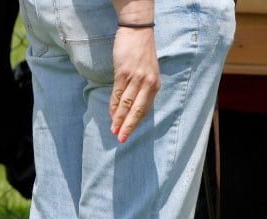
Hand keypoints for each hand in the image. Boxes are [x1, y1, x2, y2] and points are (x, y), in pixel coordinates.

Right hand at [110, 26, 159, 142]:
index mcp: (155, 86)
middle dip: (129, 126)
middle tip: (122, 139)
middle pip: (138, 110)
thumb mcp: (147, 72)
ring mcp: (136, 78)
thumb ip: (142, 87)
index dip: (136, 122)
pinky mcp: (124, 72)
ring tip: (114, 131)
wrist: (137, 31)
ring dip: (119, 119)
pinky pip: (118, 92)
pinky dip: (114, 105)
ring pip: (127, 103)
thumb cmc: (141, 52)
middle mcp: (148, 84)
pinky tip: (111, 114)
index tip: (129, 133)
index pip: (145, 109)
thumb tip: (131, 104)